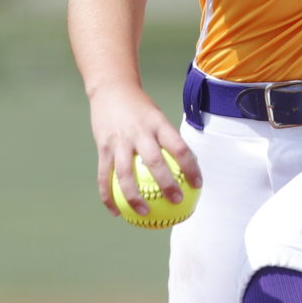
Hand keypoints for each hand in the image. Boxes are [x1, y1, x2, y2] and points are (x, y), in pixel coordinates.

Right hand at [89, 86, 201, 217]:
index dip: (190, 168)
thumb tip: (186, 166)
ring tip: (145, 213)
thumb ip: (168, 139)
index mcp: (158, 124)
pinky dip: (109, 196)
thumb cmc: (140, 108)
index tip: (198, 184)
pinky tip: (116, 212)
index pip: (179, 148)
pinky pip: (105, 176)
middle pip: (155, 162)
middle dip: (167, 184)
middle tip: (177, 201)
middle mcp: (140, 132)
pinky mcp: (103, 147)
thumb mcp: (158, 117)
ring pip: (126, 174)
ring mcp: (119, 140)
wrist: (111, 89)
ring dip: (135, 197)